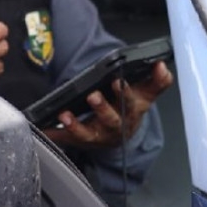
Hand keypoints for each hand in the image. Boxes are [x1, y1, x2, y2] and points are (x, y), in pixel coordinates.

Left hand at [43, 61, 172, 148]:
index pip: (130, 102)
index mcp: (130, 112)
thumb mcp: (146, 96)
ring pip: (87, 134)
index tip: (119, 82)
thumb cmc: (130, 110)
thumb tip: (162, 66)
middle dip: (102, 108)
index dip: (126, 93)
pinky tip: (44, 127)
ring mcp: (97, 136)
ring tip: (65, 115)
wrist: (122, 136)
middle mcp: (114, 126)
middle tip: (93, 96)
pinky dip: (55, 134)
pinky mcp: (81, 140)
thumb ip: (157, 81)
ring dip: (76, 125)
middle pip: (110, 119)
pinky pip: (66, 139)